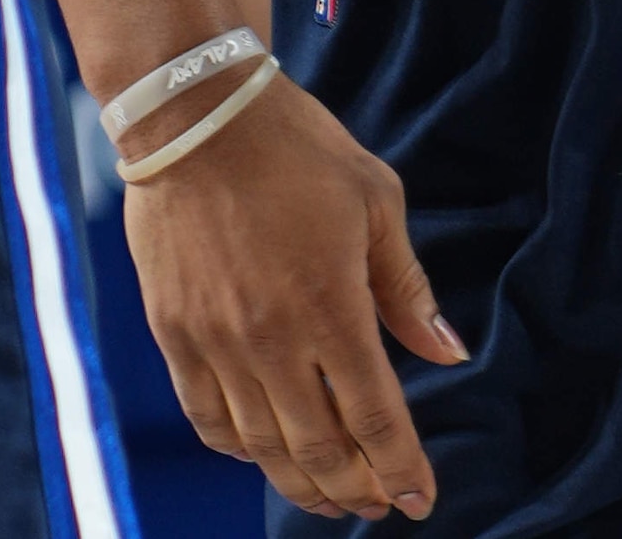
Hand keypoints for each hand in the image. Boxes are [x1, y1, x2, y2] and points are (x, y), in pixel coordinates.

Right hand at [124, 75, 462, 521]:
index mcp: (330, 308)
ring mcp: (214, 344)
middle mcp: (269, 341)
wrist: (197, 120)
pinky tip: (264, 458)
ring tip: (333, 499)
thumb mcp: (377, 204)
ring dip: (300, 484)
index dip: (401, 467)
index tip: (421, 500)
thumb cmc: (300, 151)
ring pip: (260, 446)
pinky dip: (240, 449)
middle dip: (355, 488)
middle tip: (380, 508)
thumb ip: (407, 289)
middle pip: (316, 448)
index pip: (374, 416)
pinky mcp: (173, 336)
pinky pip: (207, 416)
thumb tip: (448, 353)